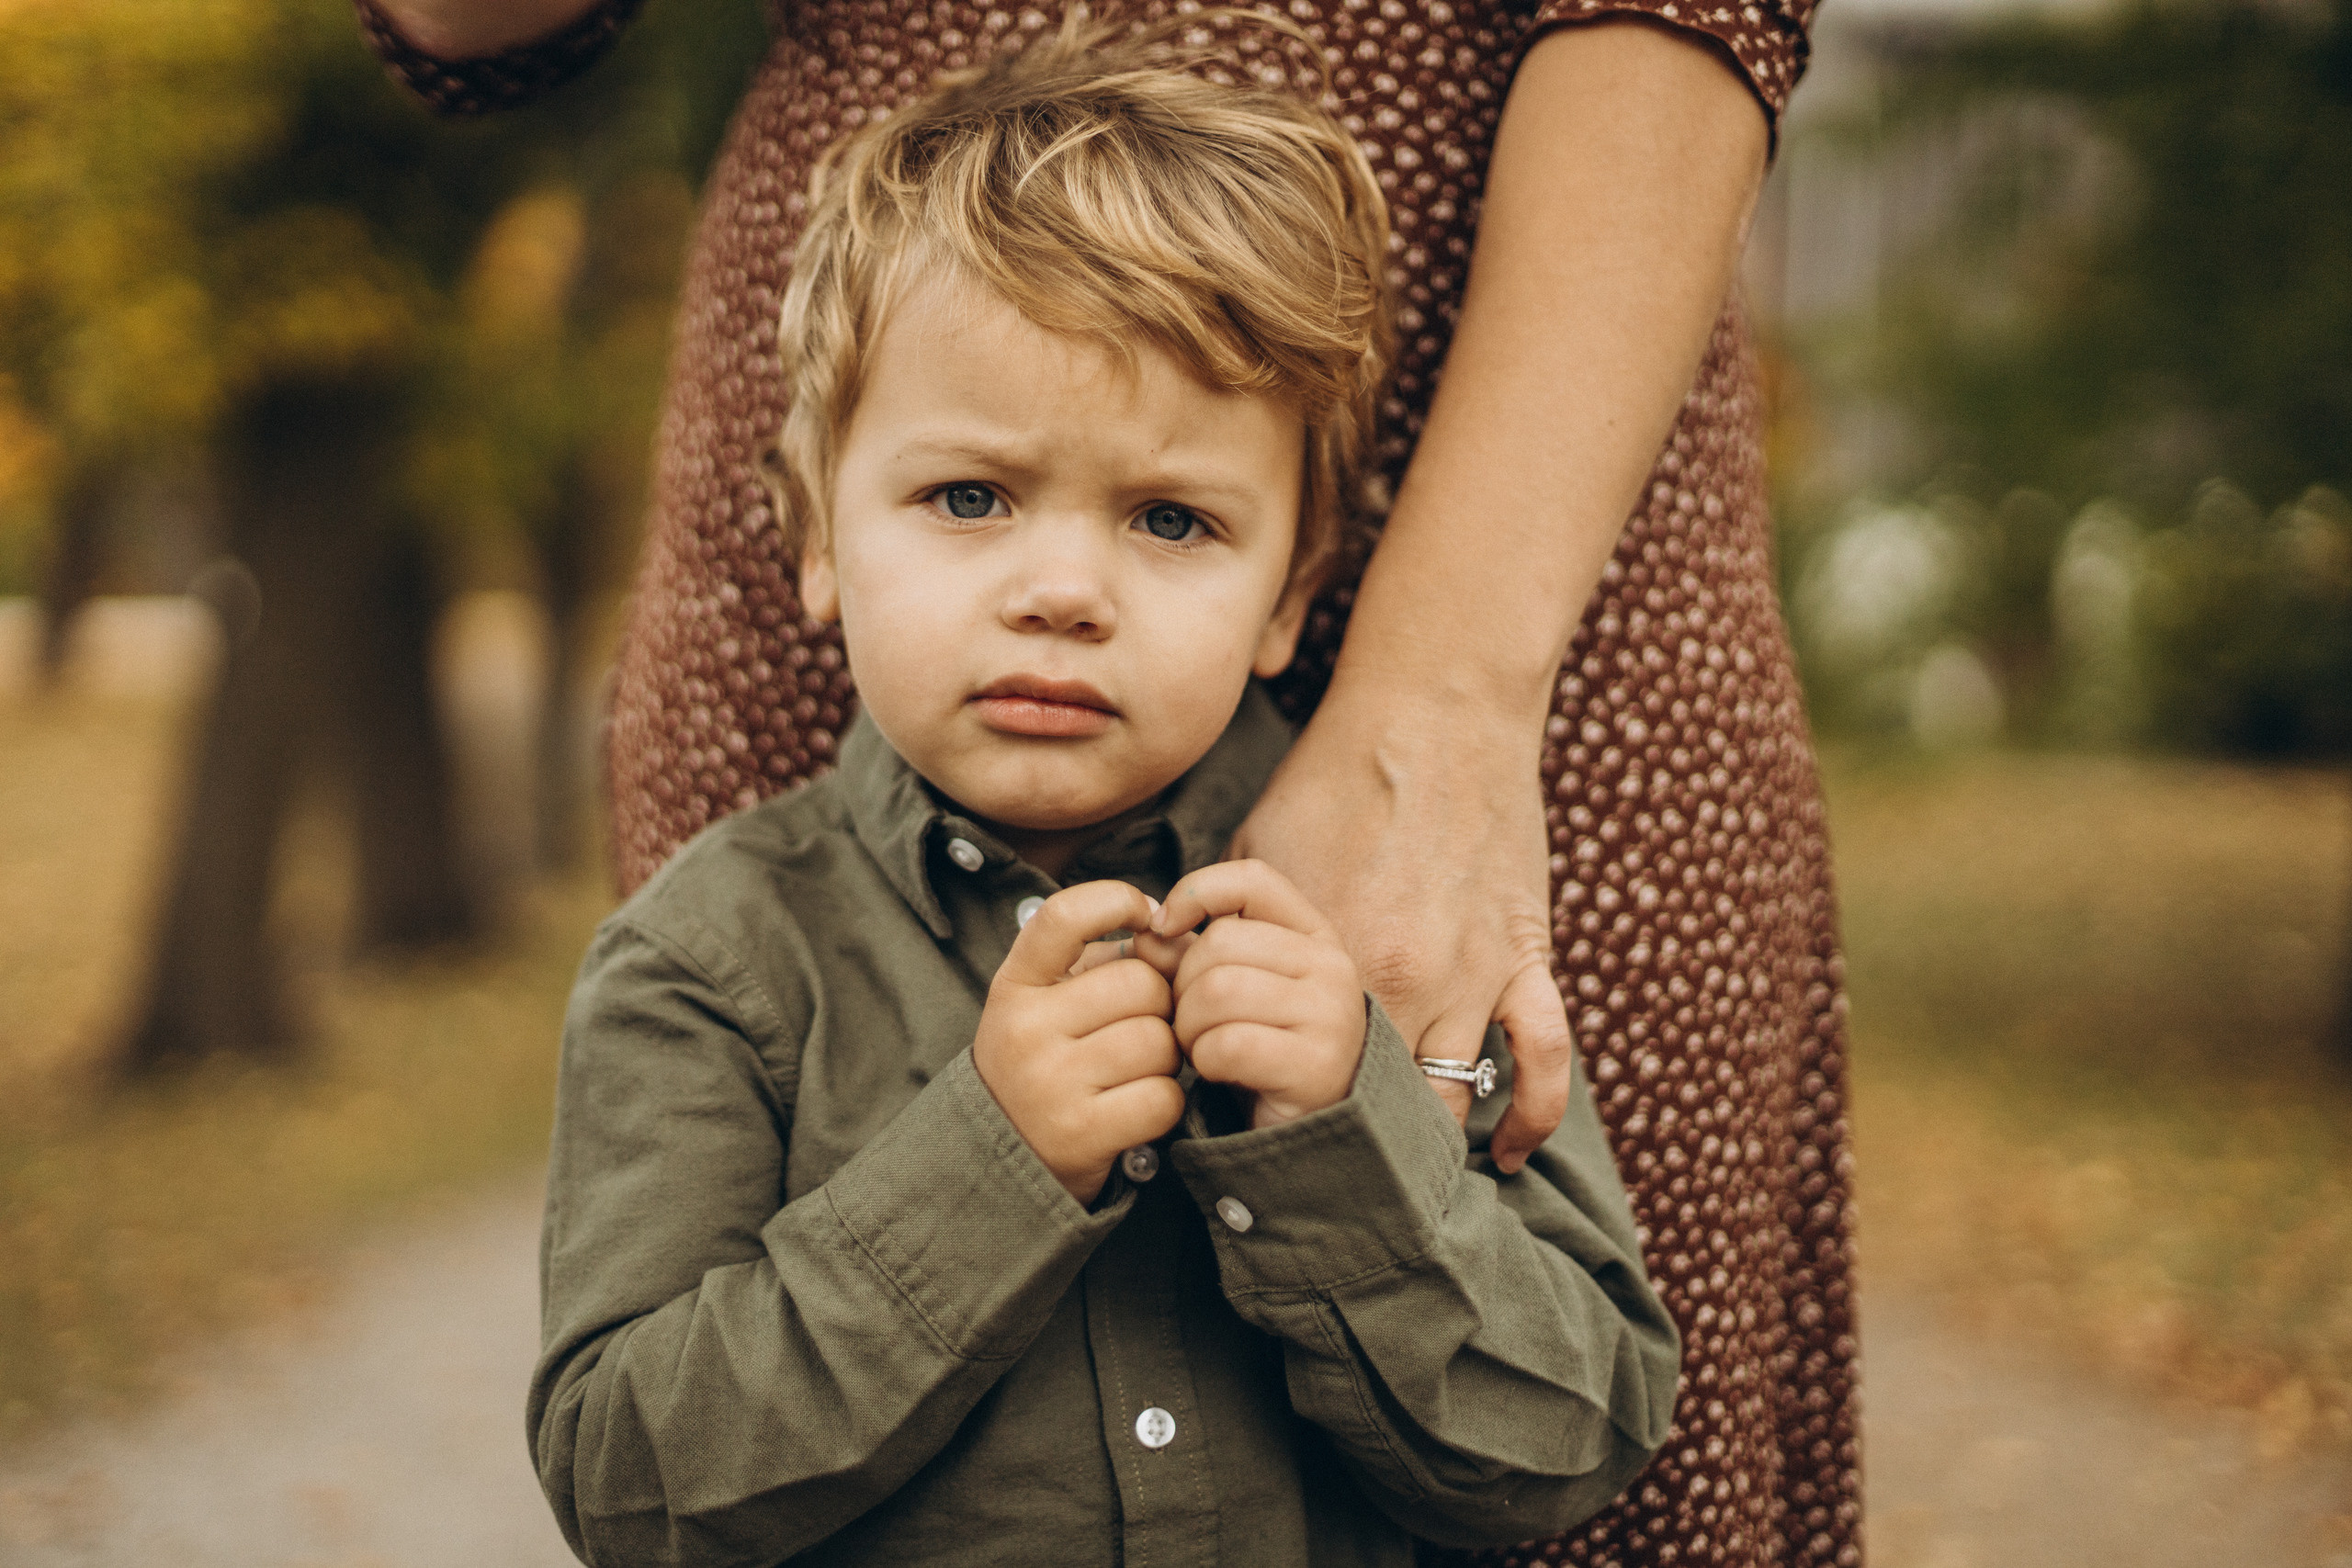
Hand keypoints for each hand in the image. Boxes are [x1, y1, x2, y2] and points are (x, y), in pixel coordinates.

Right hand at [972, 881, 1188, 1204]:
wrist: (1005, 1161)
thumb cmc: (1048, 1065)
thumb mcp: (1049, 1005)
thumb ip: (1105, 963)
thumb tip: (1174, 933)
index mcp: (1014, 986)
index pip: (1064, 915)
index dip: (1116, 901)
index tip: (1145, 917)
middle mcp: (1023, 1029)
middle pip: (1141, 984)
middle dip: (1160, 1005)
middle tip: (1141, 1029)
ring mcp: (1048, 1082)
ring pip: (1159, 1041)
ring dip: (1167, 1057)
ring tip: (1137, 1071)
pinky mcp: (1079, 1133)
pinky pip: (1163, 1096)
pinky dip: (1166, 1102)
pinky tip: (1140, 1106)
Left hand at [1150, 861, 1365, 1129]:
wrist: (1307, 1132)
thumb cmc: (1260, 1052)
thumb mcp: (1231, 990)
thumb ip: (1191, 952)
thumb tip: (1147, 931)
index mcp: (1314, 936)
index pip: (1252, 880)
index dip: (1197, 892)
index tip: (1166, 927)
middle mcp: (1332, 967)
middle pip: (1220, 944)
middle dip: (1183, 985)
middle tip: (1189, 1021)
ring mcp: (1331, 1015)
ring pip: (1218, 991)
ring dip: (1190, 1026)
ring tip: (1202, 1047)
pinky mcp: (1316, 1065)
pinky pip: (1227, 1043)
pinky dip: (1206, 1060)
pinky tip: (1220, 1072)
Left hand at [1226, 685, 1572, 1171]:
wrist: (1436, 710)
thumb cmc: (1338, 772)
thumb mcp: (1258, 846)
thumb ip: (1226, 917)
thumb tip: (1181, 958)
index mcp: (1325, 956)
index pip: (1267, 1059)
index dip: (1239, 1080)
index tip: (1234, 1085)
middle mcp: (1401, 980)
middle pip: (1352, 1095)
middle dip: (1324, 1116)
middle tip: (1310, 1118)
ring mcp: (1473, 974)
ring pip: (1442, 1101)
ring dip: (1413, 1132)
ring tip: (1388, 1148)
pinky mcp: (1524, 958)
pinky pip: (1543, 1062)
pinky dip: (1529, 1118)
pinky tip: (1507, 1152)